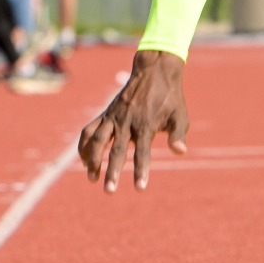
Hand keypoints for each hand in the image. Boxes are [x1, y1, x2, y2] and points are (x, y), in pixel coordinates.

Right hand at [78, 49, 189, 190]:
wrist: (154, 71)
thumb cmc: (169, 97)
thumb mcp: (180, 115)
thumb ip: (178, 134)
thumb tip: (180, 151)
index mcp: (146, 123)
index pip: (143, 152)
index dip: (141, 170)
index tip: (140, 188)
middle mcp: (127, 121)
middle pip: (116, 150)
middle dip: (112, 171)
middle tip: (109, 191)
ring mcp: (113, 116)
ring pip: (97, 140)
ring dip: (92, 160)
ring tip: (92, 178)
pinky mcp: (105, 113)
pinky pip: (89, 130)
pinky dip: (83, 145)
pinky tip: (84, 160)